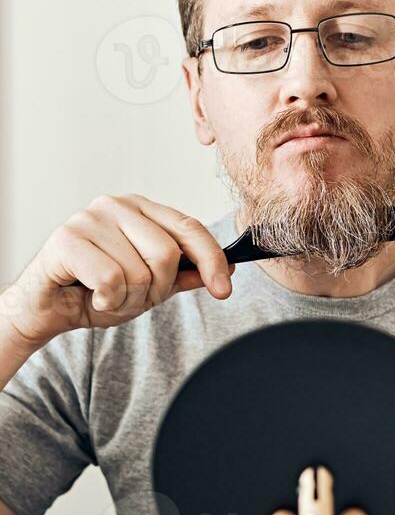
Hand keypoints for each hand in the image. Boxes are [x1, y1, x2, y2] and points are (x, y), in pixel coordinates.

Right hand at [0, 194, 234, 347]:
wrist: (49, 309)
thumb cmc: (96, 291)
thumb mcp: (149, 287)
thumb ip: (183, 276)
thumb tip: (223, 269)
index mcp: (142, 210)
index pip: (189, 228)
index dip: (211, 260)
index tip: (224, 289)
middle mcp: (118, 205)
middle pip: (167, 253)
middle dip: (155, 290)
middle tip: (131, 297)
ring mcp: (91, 217)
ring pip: (138, 272)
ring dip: (127, 299)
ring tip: (107, 296)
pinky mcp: (68, 237)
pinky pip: (110, 279)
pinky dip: (106, 300)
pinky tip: (92, 296)